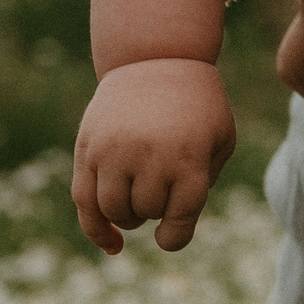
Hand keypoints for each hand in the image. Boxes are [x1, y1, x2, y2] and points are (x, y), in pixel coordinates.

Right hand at [71, 57, 234, 253]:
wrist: (156, 59)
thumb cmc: (198, 105)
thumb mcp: (220, 137)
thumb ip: (204, 183)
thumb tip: (174, 226)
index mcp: (188, 156)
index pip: (179, 216)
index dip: (175, 236)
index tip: (171, 235)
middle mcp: (149, 156)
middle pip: (146, 211)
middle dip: (156, 210)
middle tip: (166, 186)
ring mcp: (114, 152)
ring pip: (112, 210)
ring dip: (128, 216)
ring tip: (142, 198)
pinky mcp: (88, 149)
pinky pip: (83, 202)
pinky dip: (96, 229)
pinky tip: (113, 244)